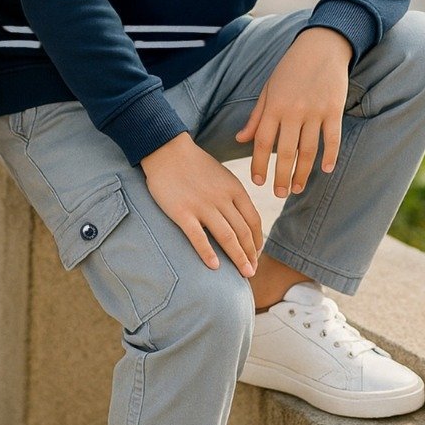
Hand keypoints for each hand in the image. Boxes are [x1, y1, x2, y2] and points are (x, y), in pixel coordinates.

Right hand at [142, 132, 262, 274]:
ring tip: (244, 274)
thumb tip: (241, 217)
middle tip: (252, 271)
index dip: (258, 240)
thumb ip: (232, 195)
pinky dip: (208, 253)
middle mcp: (222, 199)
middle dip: (251, 254)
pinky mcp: (182, 212)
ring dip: (238, 258)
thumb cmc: (194, 164)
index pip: (253, 220)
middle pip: (243, 232)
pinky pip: (198, 237)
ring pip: (227, 237)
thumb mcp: (222, 175)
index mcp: (234, 189)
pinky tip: (215, 267)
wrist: (166, 150)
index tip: (256, 254)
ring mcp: (202, 206)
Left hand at [235, 27, 351, 197]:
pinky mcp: (333, 109)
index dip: (259, 165)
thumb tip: (240, 140)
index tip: (258, 182)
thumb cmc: (290, 69)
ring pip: (308, 150)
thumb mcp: (268, 89)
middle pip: (285, 152)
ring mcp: (314, 111)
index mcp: (273, 106)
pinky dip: (330, 156)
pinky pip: (331, 138)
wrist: (321, 47)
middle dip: (280, 177)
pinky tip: (325, 170)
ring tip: (297, 188)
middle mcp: (292, 111)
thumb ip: (256, 117)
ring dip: (303, 173)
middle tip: (278, 194)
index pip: (263, 143)